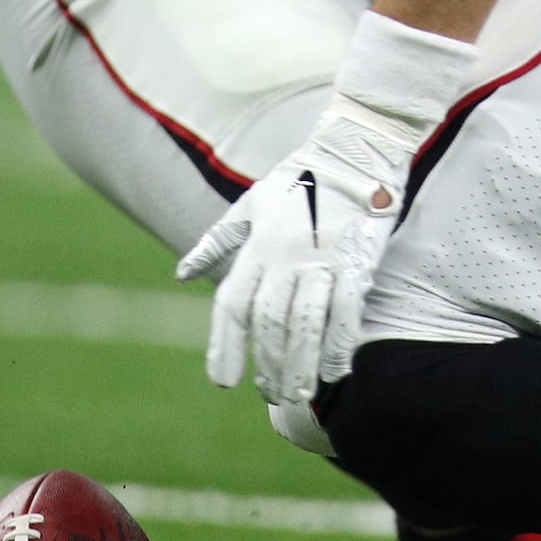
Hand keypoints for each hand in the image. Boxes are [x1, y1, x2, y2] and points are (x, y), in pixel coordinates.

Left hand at [178, 96, 416, 404]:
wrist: (357, 145)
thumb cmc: (302, 174)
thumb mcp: (251, 203)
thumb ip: (216, 241)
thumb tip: (182, 274)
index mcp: (259, 243)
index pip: (234, 304)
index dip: (225, 345)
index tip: (222, 381)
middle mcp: (287, 254)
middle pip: (270, 321)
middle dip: (268, 363)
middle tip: (268, 394)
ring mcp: (324, 258)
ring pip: (307, 321)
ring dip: (300, 364)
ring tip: (297, 395)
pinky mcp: (359, 258)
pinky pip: (348, 309)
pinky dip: (340, 343)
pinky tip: (336, 371)